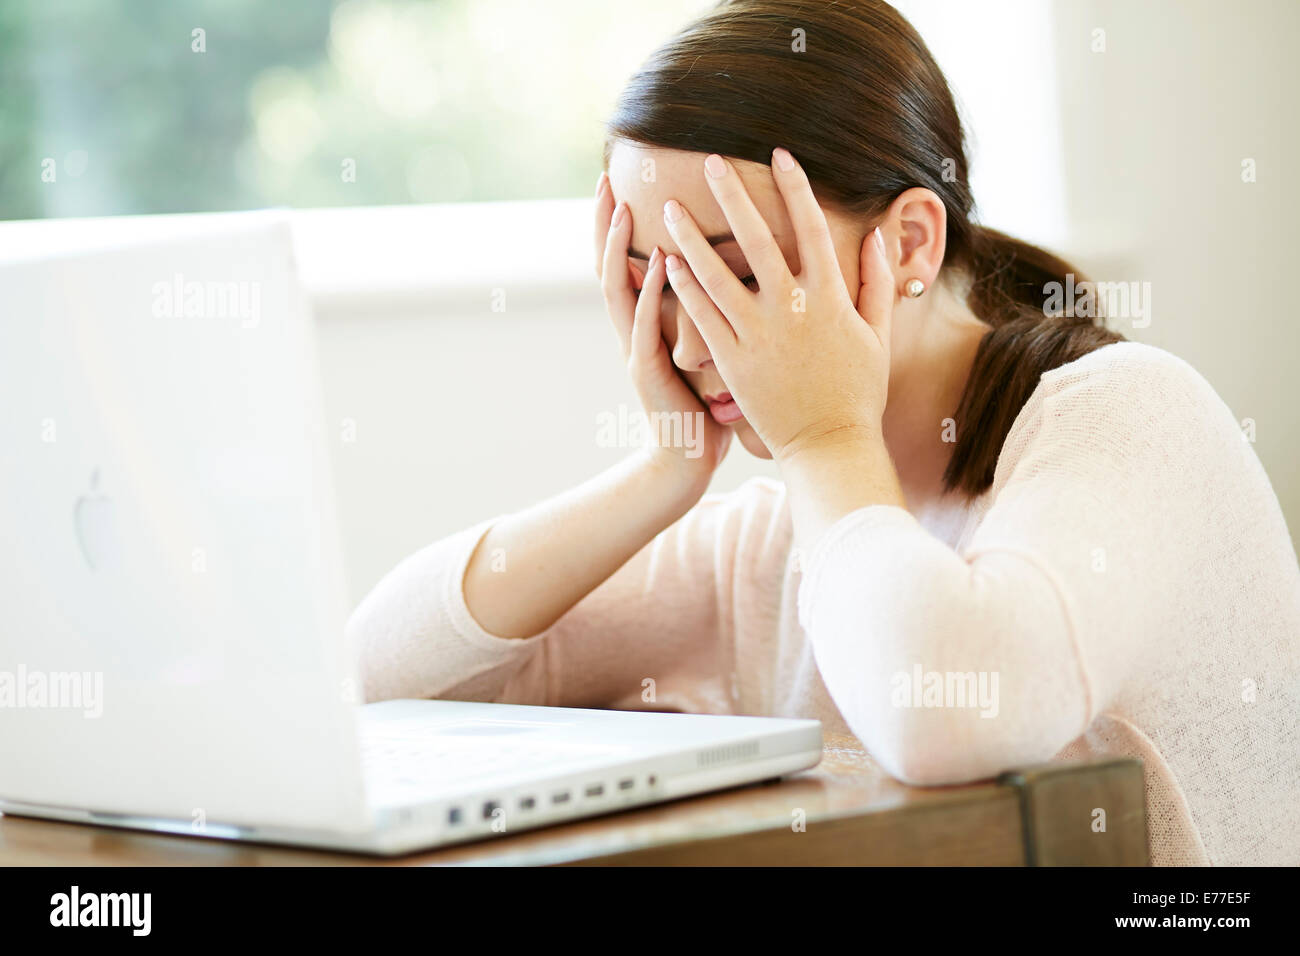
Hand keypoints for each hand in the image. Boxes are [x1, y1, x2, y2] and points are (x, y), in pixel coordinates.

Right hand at [594, 172, 731, 489]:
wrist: (687, 459)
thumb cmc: (702, 406)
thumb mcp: (700, 348)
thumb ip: (703, 311)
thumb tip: (729, 273)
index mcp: (644, 323)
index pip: (626, 262)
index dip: (620, 225)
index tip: (625, 182)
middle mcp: (632, 330)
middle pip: (607, 265)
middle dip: (605, 223)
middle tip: (607, 179)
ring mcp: (636, 350)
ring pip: (617, 290)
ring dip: (618, 248)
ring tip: (625, 207)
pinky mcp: (648, 372)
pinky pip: (645, 325)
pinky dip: (650, 292)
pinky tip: (659, 262)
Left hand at [660, 148, 893, 465]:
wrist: (829, 445)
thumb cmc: (857, 393)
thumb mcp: (877, 336)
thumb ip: (877, 284)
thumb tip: (879, 237)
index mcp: (830, 299)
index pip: (811, 228)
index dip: (795, 188)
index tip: (780, 155)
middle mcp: (792, 310)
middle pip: (757, 239)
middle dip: (731, 195)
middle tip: (709, 161)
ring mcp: (759, 335)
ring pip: (718, 276)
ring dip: (691, 238)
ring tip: (670, 209)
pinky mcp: (733, 362)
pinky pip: (703, 318)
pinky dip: (685, 289)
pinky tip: (666, 264)